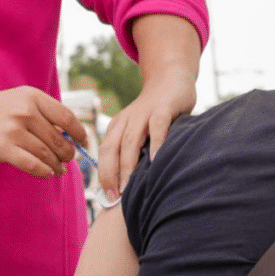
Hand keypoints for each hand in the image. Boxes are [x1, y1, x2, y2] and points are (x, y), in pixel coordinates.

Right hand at [0, 86, 86, 178]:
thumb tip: (70, 134)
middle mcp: (25, 111)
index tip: (83, 142)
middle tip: (69, 159)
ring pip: (47, 154)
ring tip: (59, 169)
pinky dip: (44, 172)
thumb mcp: (19, 100)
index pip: (67, 117)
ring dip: (57, 165)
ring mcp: (14, 130)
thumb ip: (43, 112)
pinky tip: (47, 174)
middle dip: (68, 153)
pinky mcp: (3, 149)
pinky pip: (33, 165)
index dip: (79, 132)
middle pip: (58, 139)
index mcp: (32, 96)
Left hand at [97, 77, 195, 198]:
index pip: (104, 152)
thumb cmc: (156, 112)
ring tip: (129, 187)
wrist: (170, 78)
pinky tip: (156, 161)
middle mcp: (127, 119)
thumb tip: (128, 186)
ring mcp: (144, 112)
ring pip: (130, 140)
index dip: (104, 175)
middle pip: (111, 148)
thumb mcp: (140, 129)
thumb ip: (135, 151)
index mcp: (117, 126)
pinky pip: (158, 126)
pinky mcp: (164, 107)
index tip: (107, 197)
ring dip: (128, 165)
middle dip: (111, 174)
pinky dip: (156, 143)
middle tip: (115, 198)